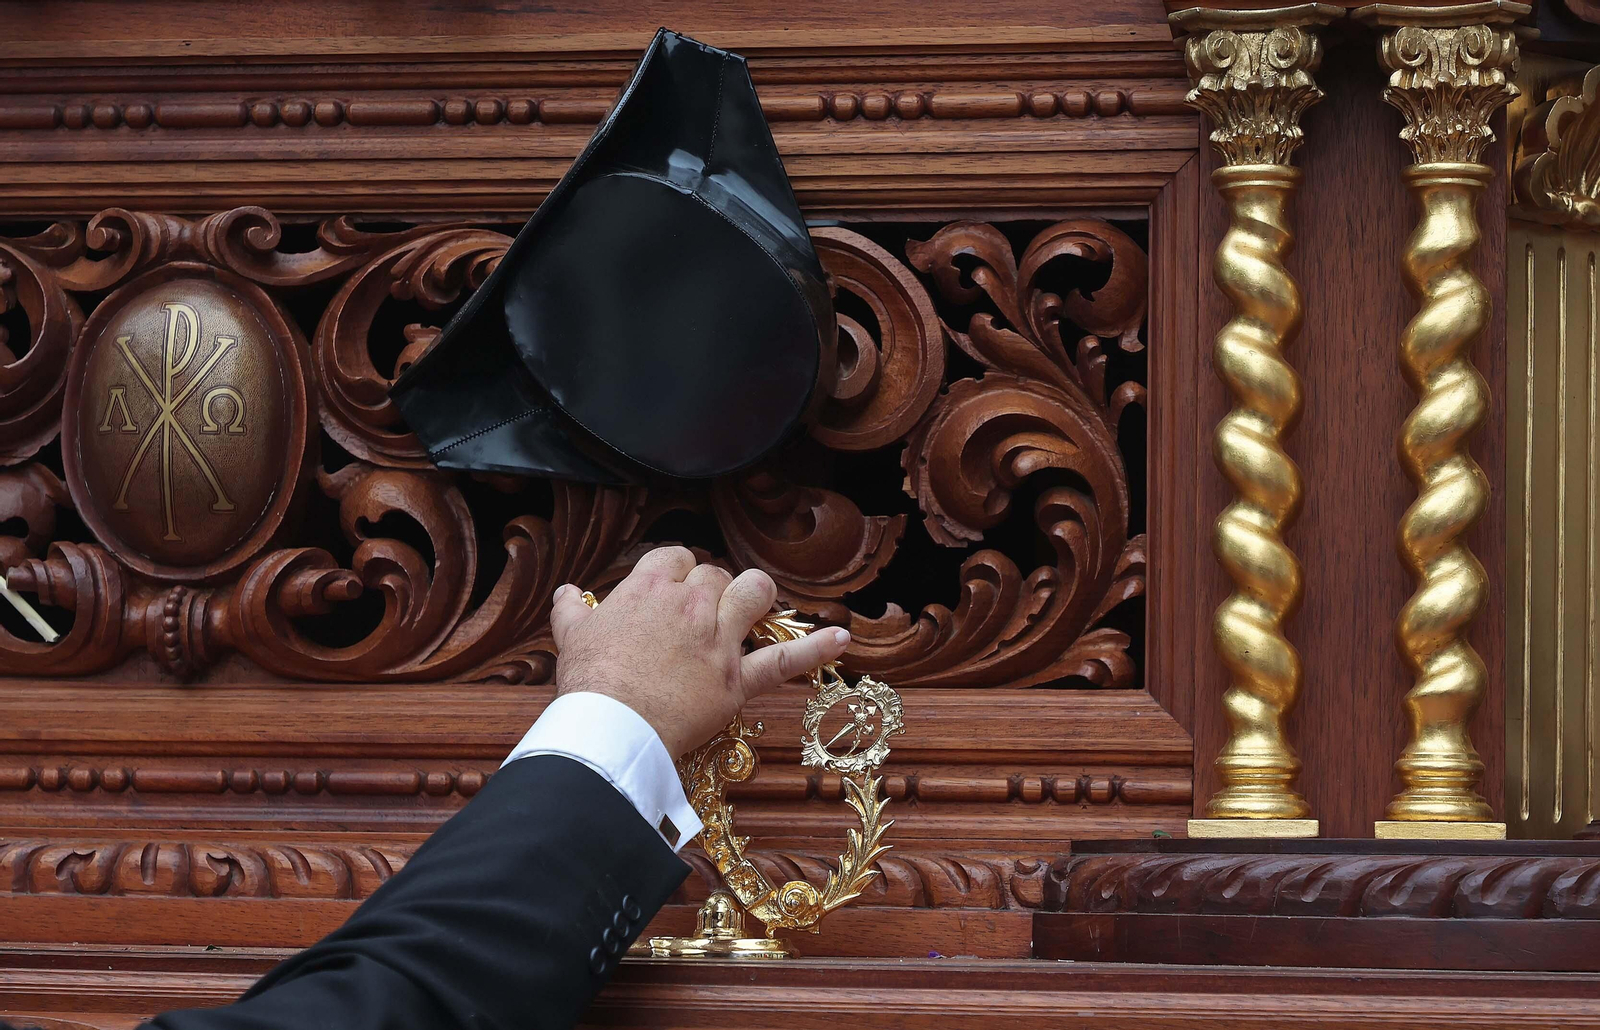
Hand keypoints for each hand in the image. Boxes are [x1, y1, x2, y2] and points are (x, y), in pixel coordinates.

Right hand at [548, 546, 850, 757]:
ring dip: (755, 594)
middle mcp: (690, 604)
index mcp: (649, 587)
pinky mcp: (737, 678)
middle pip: (714, 575)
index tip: (672, 586)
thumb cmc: (589, 682)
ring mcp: (719, 639)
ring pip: (752, 593)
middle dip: (710, 587)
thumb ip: (572, 609)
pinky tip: (841, 638)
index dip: (677, 570)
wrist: (610, 726)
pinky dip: (816, 648)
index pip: (676, 558)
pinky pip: (785, 658)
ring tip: (754, 603)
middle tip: (699, 612)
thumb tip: (568, 592)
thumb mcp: (571, 636)